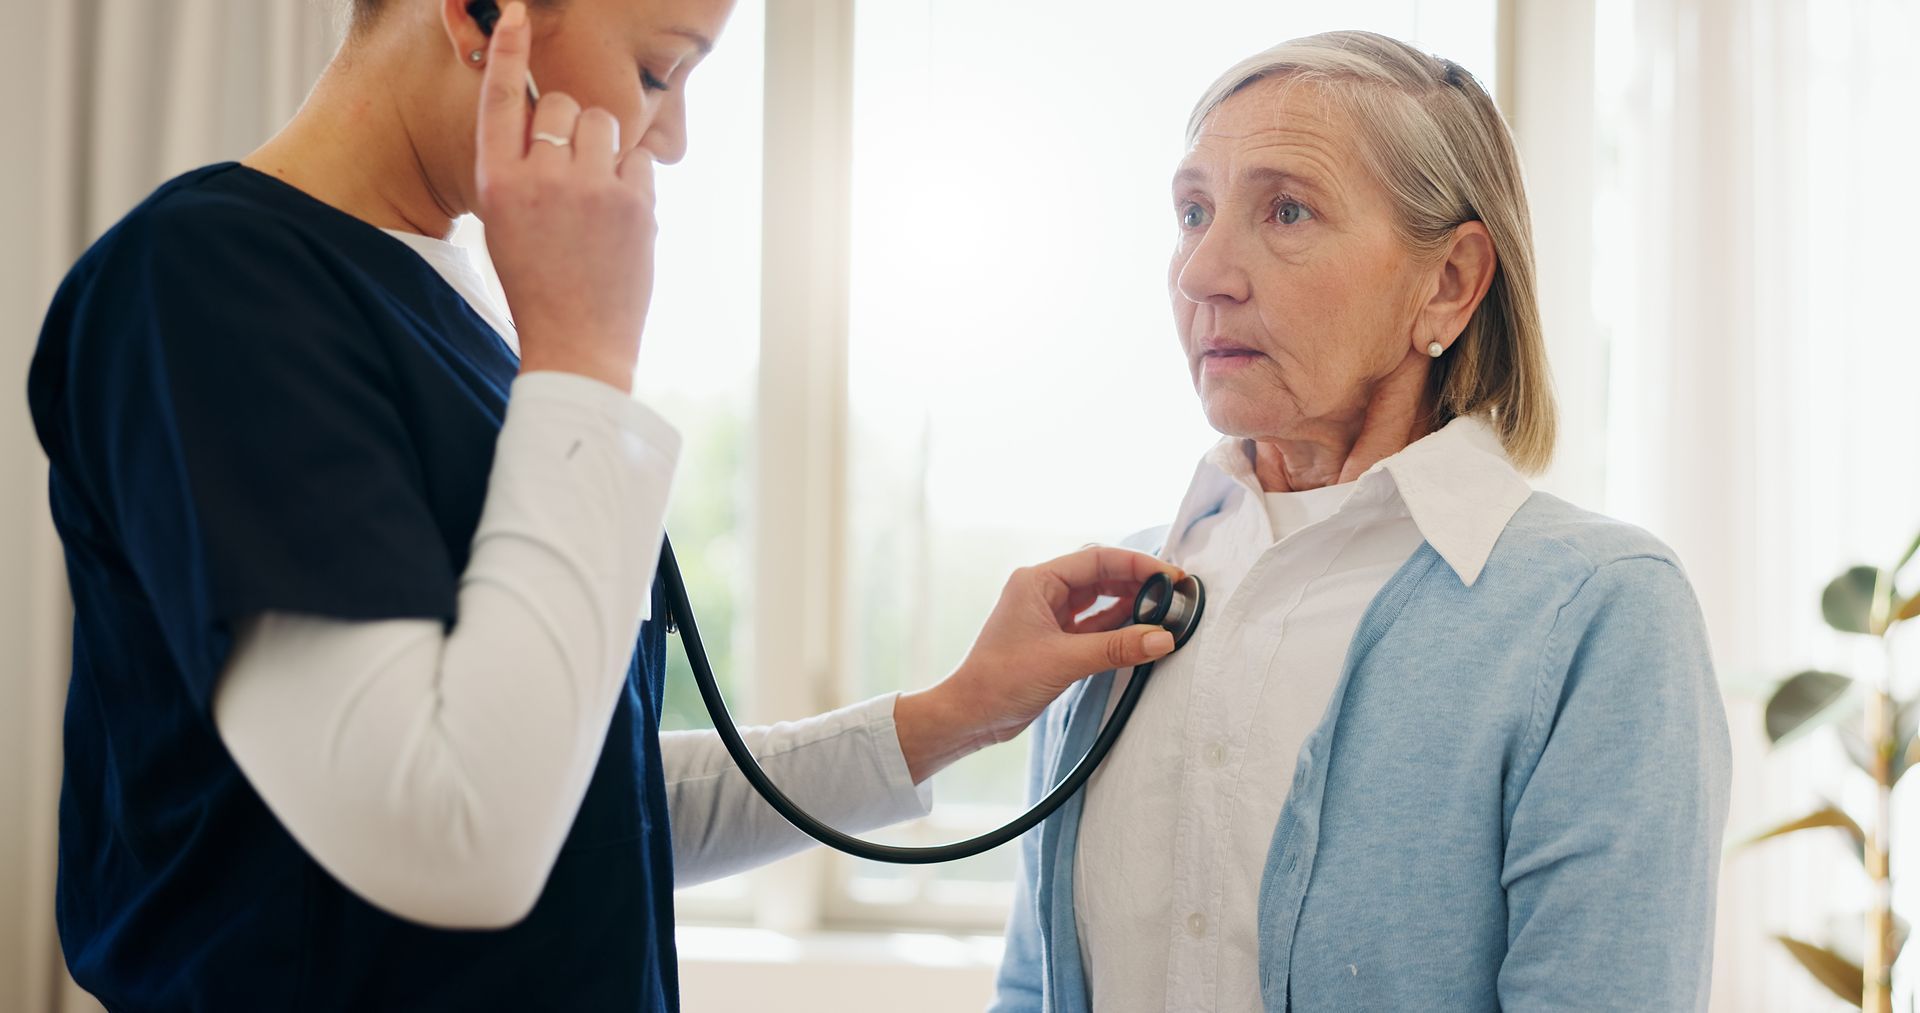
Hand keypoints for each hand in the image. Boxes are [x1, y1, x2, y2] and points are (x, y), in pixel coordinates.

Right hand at [473, 2, 654, 392]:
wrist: (578, 342)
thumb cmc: (539, 281)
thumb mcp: (506, 223)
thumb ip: (522, 169)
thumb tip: (552, 123)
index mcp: (497, 183)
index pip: (500, 100)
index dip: (511, 51)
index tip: (518, 12)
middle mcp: (540, 178)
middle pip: (561, 104)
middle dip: (569, 125)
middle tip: (571, 171)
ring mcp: (591, 189)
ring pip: (603, 123)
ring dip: (602, 146)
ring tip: (596, 194)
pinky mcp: (635, 203)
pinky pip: (639, 157)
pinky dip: (633, 177)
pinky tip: (621, 215)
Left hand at [894, 547, 1183, 781]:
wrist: (971, 716)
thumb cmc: (1001, 681)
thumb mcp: (1063, 661)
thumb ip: (1116, 648)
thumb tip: (1163, 637)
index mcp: (1037, 581)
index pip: (1097, 560)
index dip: (1138, 565)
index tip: (1171, 576)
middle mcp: (1043, 591)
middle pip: (1101, 575)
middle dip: (1138, 582)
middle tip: (1175, 594)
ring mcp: (1049, 615)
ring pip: (1099, 599)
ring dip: (1131, 603)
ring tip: (1165, 609)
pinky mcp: (1055, 639)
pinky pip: (1094, 623)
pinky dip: (1118, 625)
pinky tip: (1143, 627)